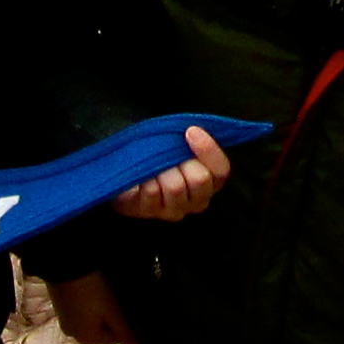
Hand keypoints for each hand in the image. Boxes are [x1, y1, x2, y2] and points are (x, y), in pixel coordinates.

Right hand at [49, 273, 135, 343]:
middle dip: (111, 315)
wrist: (65, 263)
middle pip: (104, 329)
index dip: (123, 321)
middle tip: (113, 296)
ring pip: (93, 318)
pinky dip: (89, 301)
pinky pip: (82, 309)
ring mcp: (66, 320)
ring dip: (101, 307)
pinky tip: (92, 288)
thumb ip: (127, 337)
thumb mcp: (113, 312)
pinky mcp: (61, 306)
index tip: (123, 305)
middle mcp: (74, 334)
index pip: (117, 338)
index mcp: (87, 340)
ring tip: (103, 290)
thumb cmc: (91, 288)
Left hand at [109, 126, 229, 220]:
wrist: (122, 164)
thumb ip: (193, 140)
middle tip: (167, 150)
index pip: (221, 171)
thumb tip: (196, 131)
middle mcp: (194, 201)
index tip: (191, 131)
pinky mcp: (147, 212)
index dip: (209, 150)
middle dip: (182, 159)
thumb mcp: (179, 142)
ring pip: (175, 187)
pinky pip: (150, 192)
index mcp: (209, 183)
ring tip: (151, 162)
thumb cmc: (157, 150)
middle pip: (199, 179)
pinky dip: (143, 176)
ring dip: (161, 168)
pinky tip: (138, 171)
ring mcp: (171, 210)